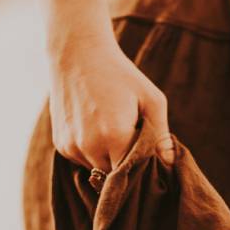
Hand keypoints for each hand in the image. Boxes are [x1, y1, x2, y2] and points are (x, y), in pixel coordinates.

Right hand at [49, 36, 174, 175]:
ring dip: (108, 160)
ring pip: (98, 171)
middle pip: (115, 176)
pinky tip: (95, 129)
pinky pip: (83, 161)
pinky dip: (93, 153)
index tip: (148, 158)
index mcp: (115, 136)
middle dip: (126, 166)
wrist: (76, 53)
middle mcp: (90, 146)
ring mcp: (72, 147)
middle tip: (131, 141)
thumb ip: (162, 134)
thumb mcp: (150, 98)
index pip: (134, 173)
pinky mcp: (61, 145)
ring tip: (111, 131)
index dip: (143, 169)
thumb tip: (169, 163)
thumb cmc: (119, 74)